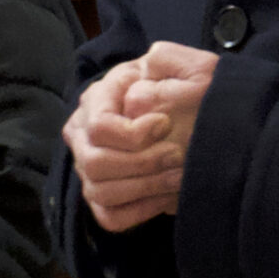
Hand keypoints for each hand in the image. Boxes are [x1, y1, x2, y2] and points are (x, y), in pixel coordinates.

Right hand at [63, 43, 219, 232]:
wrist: (195, 112)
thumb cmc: (187, 85)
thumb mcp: (184, 64)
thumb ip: (166, 61)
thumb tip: (142, 86)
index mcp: (96, 98)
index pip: (98, 126)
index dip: (132, 133)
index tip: (166, 124)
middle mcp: (83, 135)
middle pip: (94, 163)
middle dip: (142, 163)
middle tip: (177, 155)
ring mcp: (89, 168)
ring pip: (100, 192)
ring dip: (144, 188)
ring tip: (179, 176)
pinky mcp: (103, 196)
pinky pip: (110, 216)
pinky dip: (139, 211)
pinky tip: (167, 197)